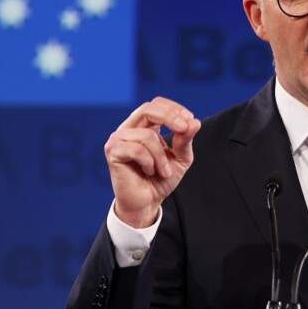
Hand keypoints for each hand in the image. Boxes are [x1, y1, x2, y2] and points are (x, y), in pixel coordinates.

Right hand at [103, 97, 201, 227]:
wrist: (147, 203)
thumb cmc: (160, 180)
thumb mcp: (180, 159)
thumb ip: (185, 140)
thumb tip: (194, 122)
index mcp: (144, 126)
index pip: (156, 104)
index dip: (174, 108)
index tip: (189, 120)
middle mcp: (129, 128)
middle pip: (147, 108)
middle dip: (169, 117)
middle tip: (183, 129)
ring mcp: (118, 139)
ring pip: (147, 135)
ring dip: (161, 156)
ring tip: (163, 171)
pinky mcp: (113, 151)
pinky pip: (137, 149)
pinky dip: (149, 162)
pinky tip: (149, 172)